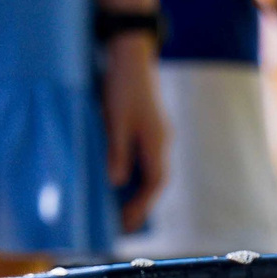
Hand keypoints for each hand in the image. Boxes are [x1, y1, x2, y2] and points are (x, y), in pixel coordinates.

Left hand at [101, 31, 165, 230]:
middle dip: (141, 203)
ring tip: (121, 206)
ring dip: (138, 188)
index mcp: (156, 142)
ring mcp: (157, 132)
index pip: (154, 183)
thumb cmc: (122, 85)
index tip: (126, 224)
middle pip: (155, 180)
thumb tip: (116, 183)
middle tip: (123, 223)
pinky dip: (135, 171)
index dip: (141, 206)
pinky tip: (121, 176)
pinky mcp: (148, 124)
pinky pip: (146, 156)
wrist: (131, 53)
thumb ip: (117, 151)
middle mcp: (161, 140)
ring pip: (151, 168)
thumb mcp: (115, 119)